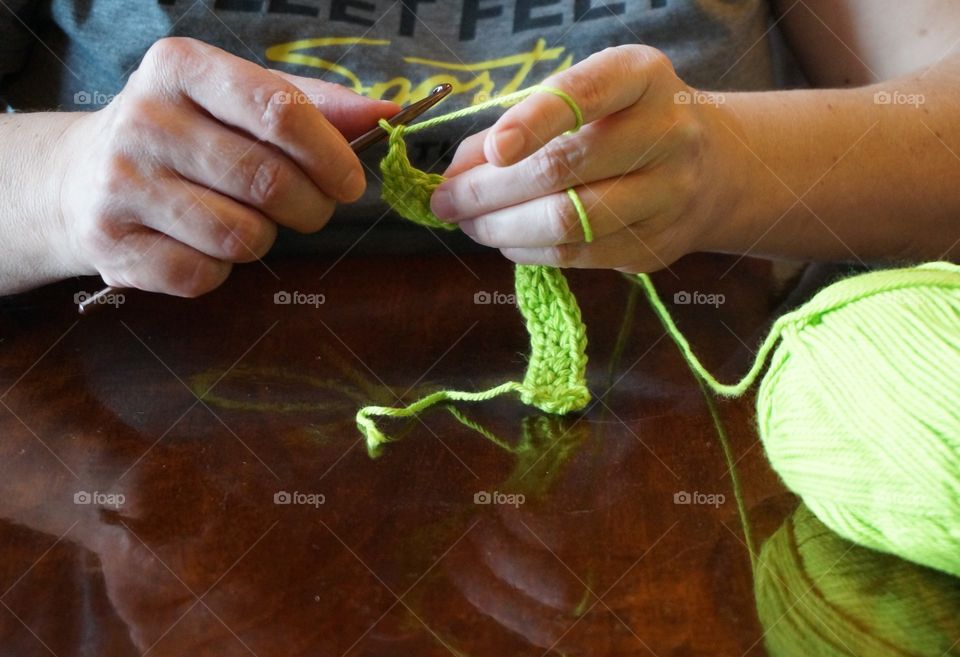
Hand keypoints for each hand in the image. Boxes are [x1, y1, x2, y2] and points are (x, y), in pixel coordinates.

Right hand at [52, 37, 397, 296]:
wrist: (77, 177)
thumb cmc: (184, 134)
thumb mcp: (237, 101)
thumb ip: (314, 106)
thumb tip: (387, 114)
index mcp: (180, 68)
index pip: (278, 111)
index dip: (330, 155)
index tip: (351, 182)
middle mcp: (143, 120)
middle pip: (269, 182)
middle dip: (310, 207)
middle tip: (309, 208)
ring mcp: (121, 185)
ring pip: (241, 236)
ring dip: (264, 239)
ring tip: (246, 220)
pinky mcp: (112, 245)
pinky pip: (204, 275)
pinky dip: (221, 270)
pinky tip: (204, 244)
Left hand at [429, 45, 742, 272]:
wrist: (714, 167)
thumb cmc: (627, 123)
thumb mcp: (588, 98)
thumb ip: (522, 121)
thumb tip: (458, 170)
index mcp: (642, 77)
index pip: (585, 94)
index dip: (533, 121)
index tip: (490, 150)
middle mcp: (666, 134)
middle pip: (562, 170)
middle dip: (488, 190)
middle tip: (445, 200)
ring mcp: (668, 196)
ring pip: (568, 223)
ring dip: (501, 228)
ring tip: (468, 223)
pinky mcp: (656, 246)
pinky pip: (578, 257)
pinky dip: (529, 251)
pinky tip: (507, 240)